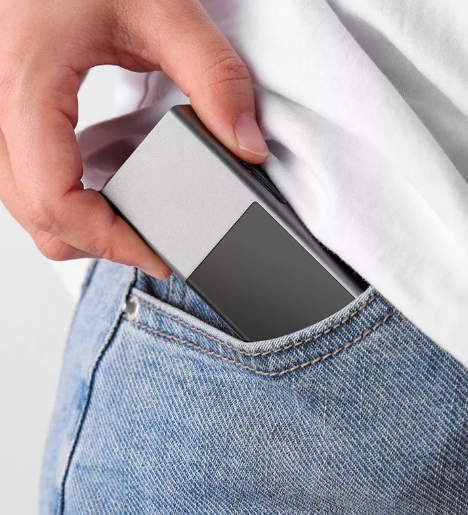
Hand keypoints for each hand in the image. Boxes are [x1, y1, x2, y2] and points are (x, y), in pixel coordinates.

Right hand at [0, 0, 267, 278]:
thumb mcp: (162, 9)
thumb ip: (214, 77)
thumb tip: (246, 145)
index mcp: (26, 90)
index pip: (55, 204)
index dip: (111, 243)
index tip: (159, 255)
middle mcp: (1, 110)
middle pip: (39, 219)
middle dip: (99, 244)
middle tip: (153, 243)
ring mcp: (1, 117)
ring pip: (28, 208)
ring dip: (82, 227)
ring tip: (134, 222)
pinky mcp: (15, 117)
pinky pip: (29, 182)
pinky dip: (69, 201)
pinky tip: (107, 187)